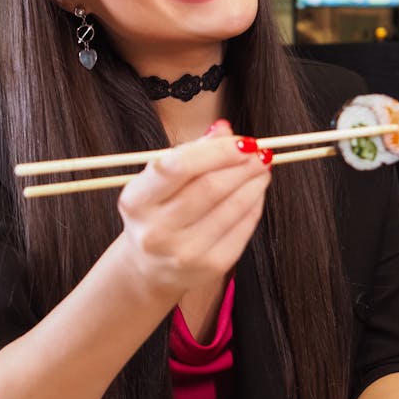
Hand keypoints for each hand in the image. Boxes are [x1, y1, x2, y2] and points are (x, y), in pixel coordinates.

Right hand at [117, 120, 271, 297]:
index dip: (217, 151)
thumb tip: (225, 130)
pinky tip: (256, 192)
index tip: (243, 141)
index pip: (179, 167)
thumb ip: (191, 152)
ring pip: (232, 207)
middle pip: (210, 187)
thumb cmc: (157, 214)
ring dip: (254, 182)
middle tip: (261, 152)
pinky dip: (255, 204)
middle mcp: (156, 230)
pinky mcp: (209, 267)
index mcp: (136, 201)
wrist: (149, 269)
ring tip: (262, 168)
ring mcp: (183, 252)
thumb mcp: (160, 182)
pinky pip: (242, 228)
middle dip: (243, 165)